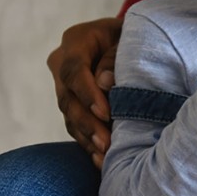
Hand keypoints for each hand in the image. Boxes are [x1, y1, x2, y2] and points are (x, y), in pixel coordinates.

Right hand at [47, 16, 123, 167]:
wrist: (131, 37)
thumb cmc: (134, 35)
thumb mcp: (129, 36)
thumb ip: (117, 55)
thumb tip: (106, 83)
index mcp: (75, 41)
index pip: (73, 70)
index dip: (87, 94)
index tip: (105, 113)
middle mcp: (62, 64)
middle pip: (67, 98)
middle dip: (87, 123)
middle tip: (106, 143)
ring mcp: (64, 85)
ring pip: (69, 115)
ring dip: (87, 138)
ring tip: (105, 156)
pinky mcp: (72, 103)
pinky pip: (75, 125)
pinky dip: (88, 142)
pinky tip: (100, 160)